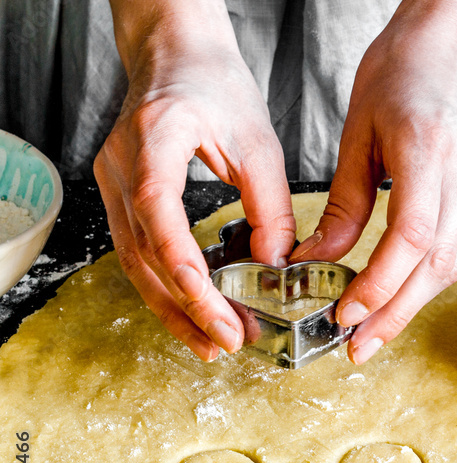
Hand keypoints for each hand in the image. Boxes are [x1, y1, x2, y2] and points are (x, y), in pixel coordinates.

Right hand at [95, 0, 296, 360]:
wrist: (177, 56)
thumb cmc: (216, 87)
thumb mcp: (259, 142)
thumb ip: (269, 205)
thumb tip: (275, 265)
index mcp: (153, 139)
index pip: (159, 213)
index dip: (186, 268)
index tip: (216, 308)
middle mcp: (121, 165)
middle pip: (144, 254)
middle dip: (186, 306)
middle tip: (226, 343)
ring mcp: (113, 183)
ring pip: (135, 263)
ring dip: (173, 308)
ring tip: (211, 344)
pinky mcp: (122, 197)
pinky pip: (139, 253)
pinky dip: (167, 287)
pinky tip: (195, 312)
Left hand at [289, 0, 456, 363]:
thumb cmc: (406, 66)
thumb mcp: (359, 129)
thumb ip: (341, 200)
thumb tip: (317, 256)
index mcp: (427, 149)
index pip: (411, 237)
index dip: (379, 285)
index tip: (345, 313)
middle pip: (439, 265)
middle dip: (396, 314)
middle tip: (359, 346)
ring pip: (454, 263)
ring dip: (414, 304)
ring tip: (375, 330)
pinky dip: (428, 277)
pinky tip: (401, 291)